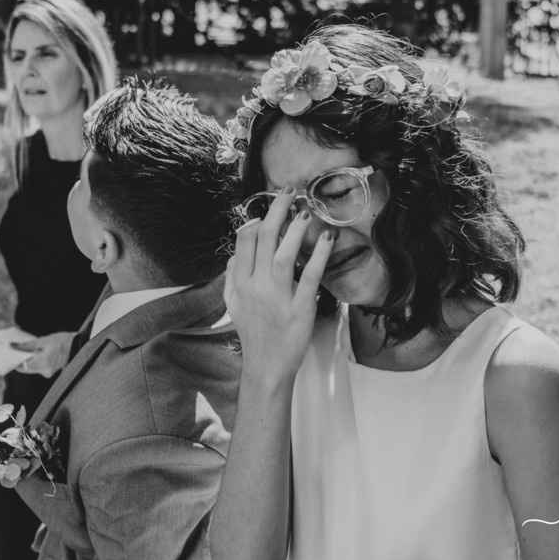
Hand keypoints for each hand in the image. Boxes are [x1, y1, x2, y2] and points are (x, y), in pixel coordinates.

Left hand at [11, 330, 77, 376]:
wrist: (77, 345)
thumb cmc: (62, 341)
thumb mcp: (43, 340)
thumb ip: (27, 345)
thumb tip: (12, 346)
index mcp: (44, 362)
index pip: (23, 367)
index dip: (15, 362)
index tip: (10, 355)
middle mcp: (45, 371)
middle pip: (26, 368)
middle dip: (21, 360)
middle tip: (16, 350)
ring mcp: (48, 373)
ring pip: (32, 368)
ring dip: (28, 360)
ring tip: (28, 350)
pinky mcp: (50, 372)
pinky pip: (38, 368)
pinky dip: (35, 362)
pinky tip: (36, 353)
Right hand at [225, 189, 334, 384]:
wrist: (266, 366)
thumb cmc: (252, 334)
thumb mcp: (233, 304)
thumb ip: (231, 277)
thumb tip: (235, 254)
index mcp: (239, 283)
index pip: (245, 241)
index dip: (258, 219)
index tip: (269, 210)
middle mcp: (256, 287)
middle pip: (264, 240)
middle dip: (277, 211)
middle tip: (289, 193)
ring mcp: (278, 298)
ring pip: (284, 254)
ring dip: (295, 229)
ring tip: (305, 211)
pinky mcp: (300, 309)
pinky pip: (310, 277)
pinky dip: (319, 255)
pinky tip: (327, 238)